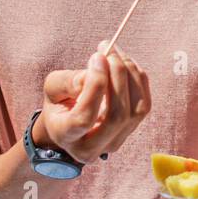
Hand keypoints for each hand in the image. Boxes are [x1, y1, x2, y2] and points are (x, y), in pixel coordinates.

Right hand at [37, 39, 150, 163]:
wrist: (69, 120)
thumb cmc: (60, 101)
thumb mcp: (54, 88)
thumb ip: (69, 81)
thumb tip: (101, 67)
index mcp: (66, 137)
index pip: (85, 118)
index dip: (95, 86)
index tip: (97, 57)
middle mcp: (92, 147)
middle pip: (117, 116)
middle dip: (118, 77)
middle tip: (109, 50)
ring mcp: (114, 142)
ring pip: (136, 110)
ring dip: (130, 75)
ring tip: (116, 53)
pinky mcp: (131, 131)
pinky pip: (144, 105)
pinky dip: (138, 80)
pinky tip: (125, 63)